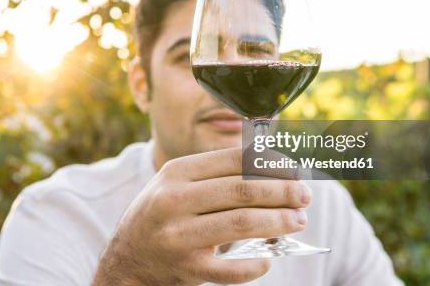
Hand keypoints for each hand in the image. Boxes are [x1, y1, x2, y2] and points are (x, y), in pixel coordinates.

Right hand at [93, 147, 310, 285]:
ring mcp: (179, 236)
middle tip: (305, 195)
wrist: (125, 259)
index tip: (294, 169)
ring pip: (241, 224)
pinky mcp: (186, 269)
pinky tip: (269, 259)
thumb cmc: (161, 214)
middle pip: (241, 191)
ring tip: (299, 219)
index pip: (232, 161)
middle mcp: (174, 200)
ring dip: (278, 221)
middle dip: (281, 191)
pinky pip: (230, 269)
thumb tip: (268, 164)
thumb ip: (214, 173)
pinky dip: (255, 265)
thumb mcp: (176, 184)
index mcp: (175, 173)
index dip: (269, 163)